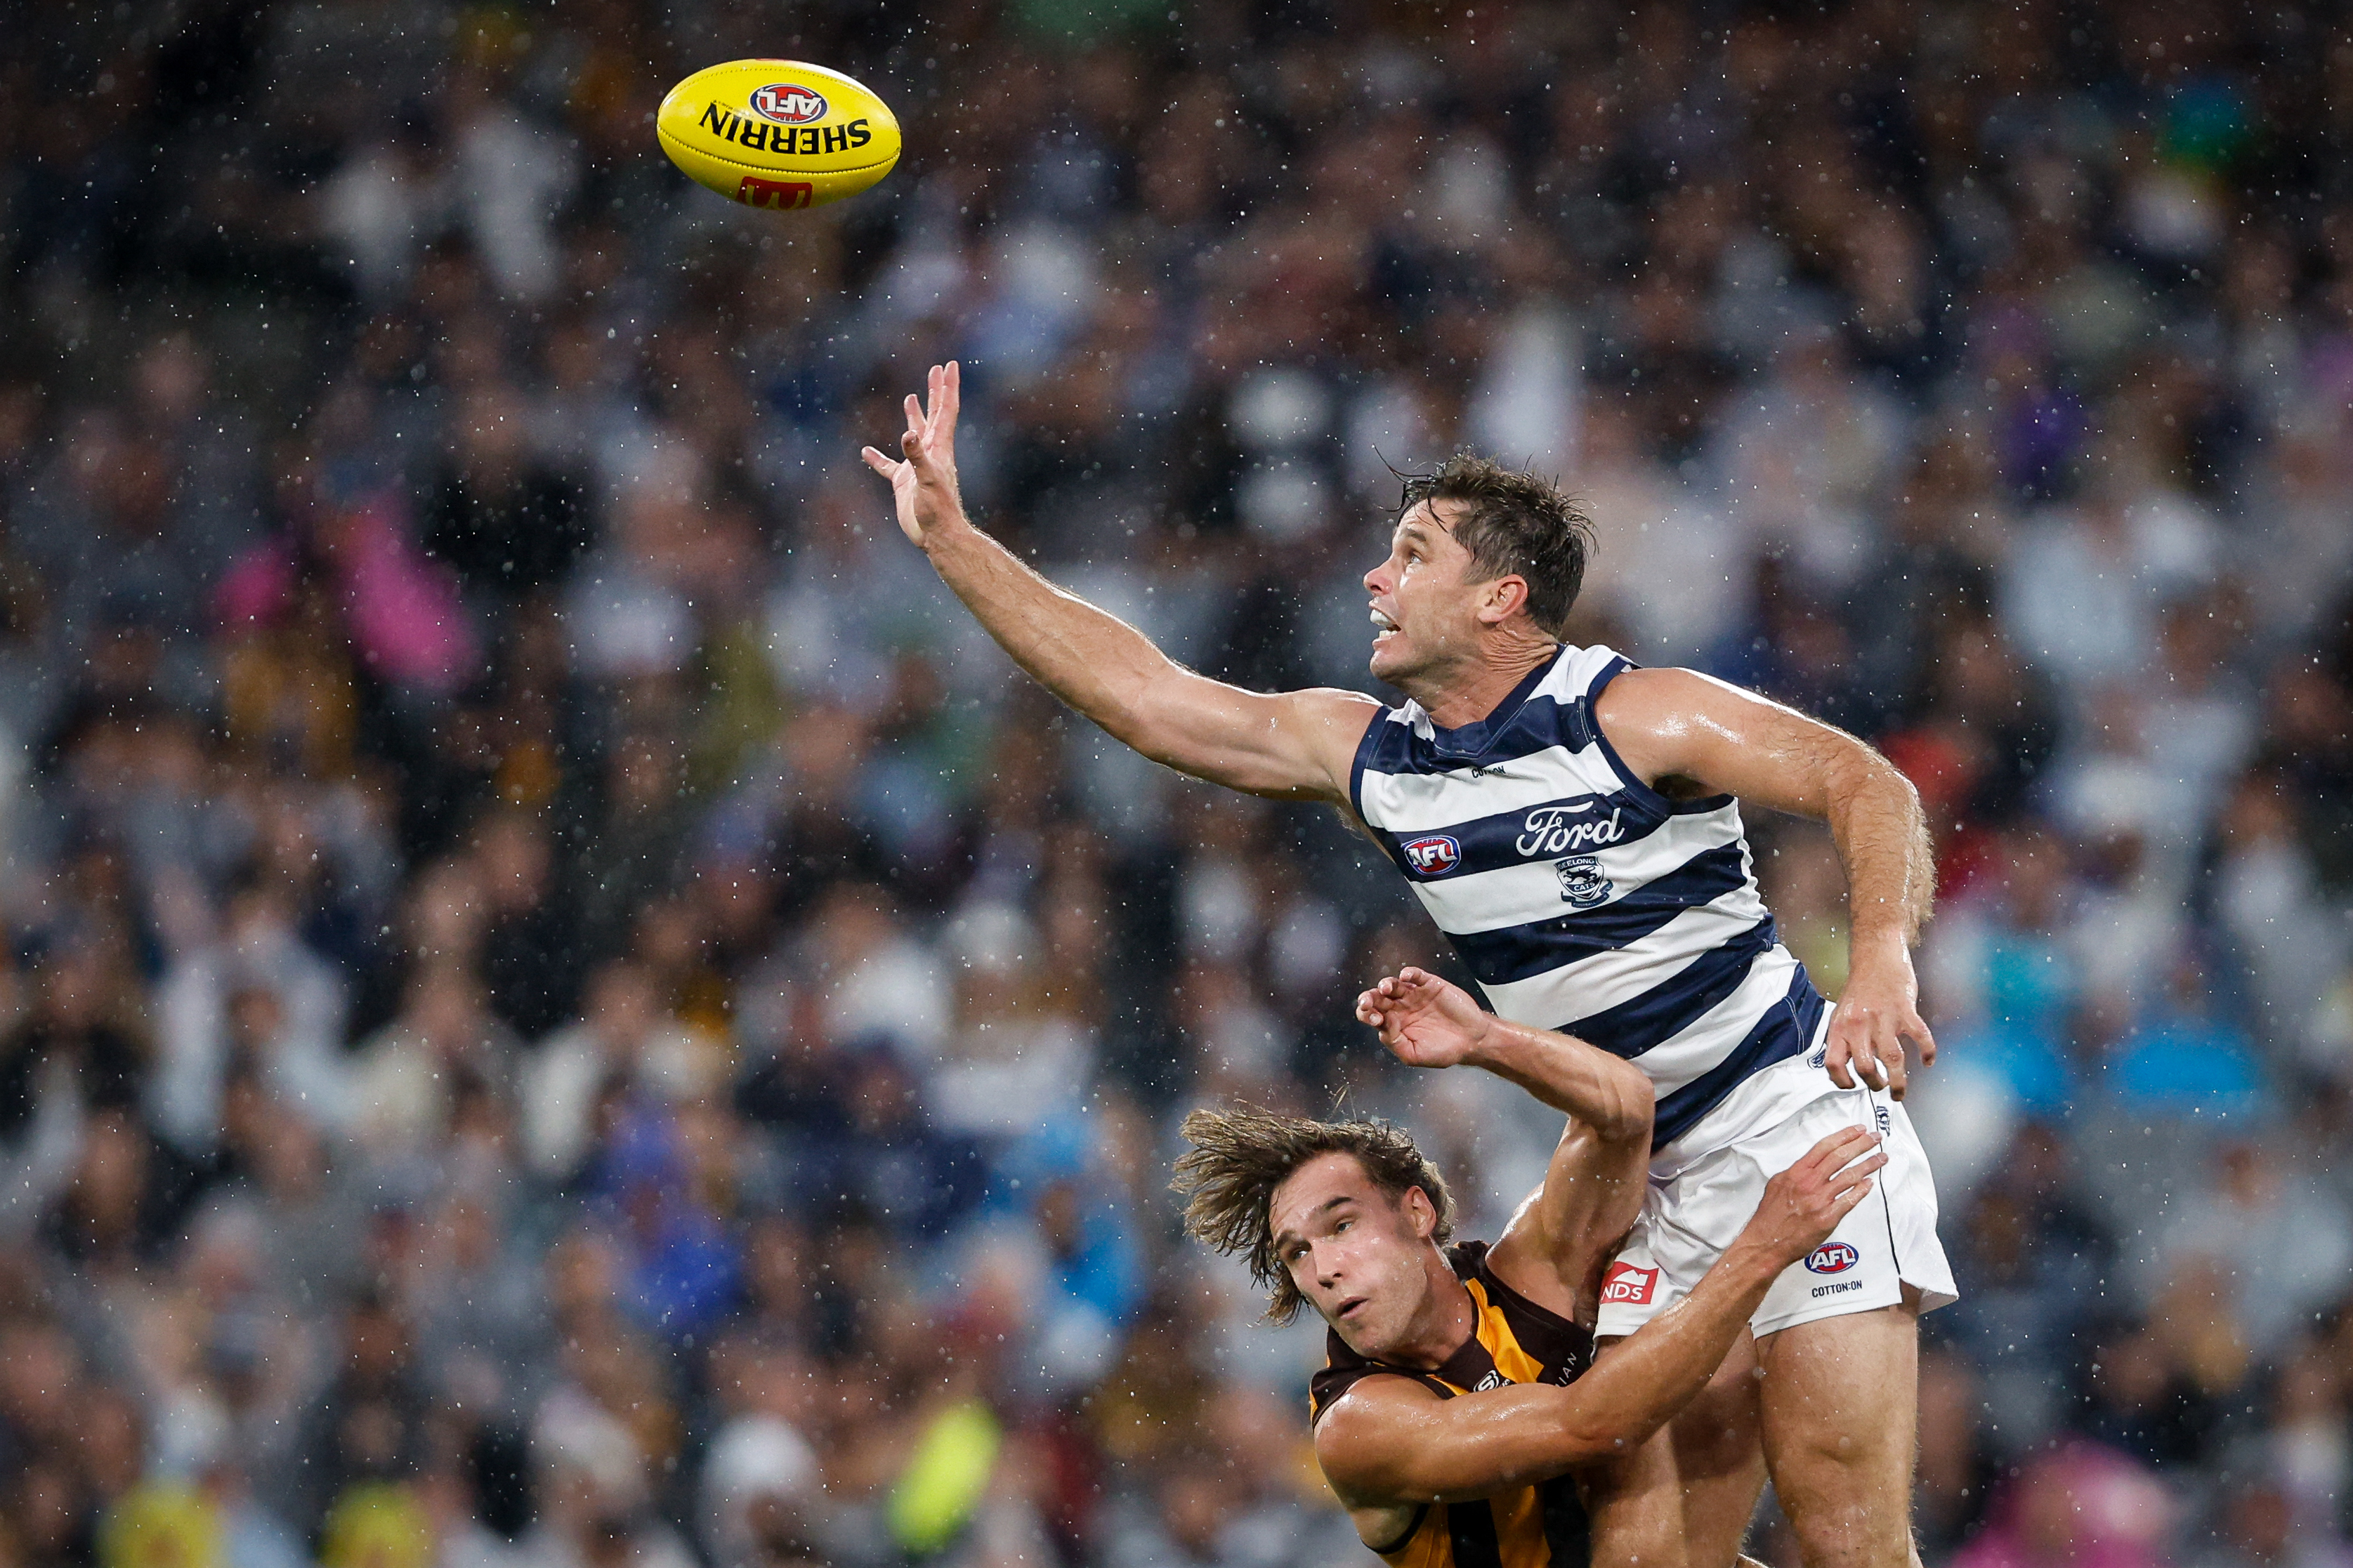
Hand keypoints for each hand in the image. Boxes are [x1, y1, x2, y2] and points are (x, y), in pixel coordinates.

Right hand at [860, 361, 966, 548]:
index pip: (945, 410)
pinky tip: (867, 452)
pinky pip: (888, 467)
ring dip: (914, 416)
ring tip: (911, 397)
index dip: (947, 387)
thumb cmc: (937, 511)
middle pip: (934, 415)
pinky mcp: (904, 483)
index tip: (948, 365)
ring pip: (915, 435)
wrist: (937, 536)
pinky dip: (878, 459)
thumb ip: (917, 457)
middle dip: (935, 392)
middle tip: (935, 370)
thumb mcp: (927, 481)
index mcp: (939, 448)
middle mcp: (930, 453)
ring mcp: (917, 467)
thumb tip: (908, 434)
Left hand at [1355, 967, 1492, 1069]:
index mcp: (1393, 1024)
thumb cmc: (1443, 1051)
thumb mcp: (1413, 1055)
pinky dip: (1409, 973)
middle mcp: (1400, 1007)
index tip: (1377, 1020)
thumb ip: (1394, 1041)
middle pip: (1377, 997)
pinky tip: (1406, 977)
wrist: (1472, 1041)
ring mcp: (1414, 995)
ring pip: (1393, 984)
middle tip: (1368, 1002)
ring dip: (1386, 984)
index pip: (1371, 1014)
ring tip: (1386, 989)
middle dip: (1369, 998)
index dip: (1367, 1015)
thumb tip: (1383, 1022)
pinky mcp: (1430, 985)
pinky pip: (1416, 975)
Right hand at [1737, 1127, 1883, 1267]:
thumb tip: (1810, 1166)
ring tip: (1881, 1158)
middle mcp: (1809, 1183)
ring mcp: (1820, 1200)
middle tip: (1876, 1138)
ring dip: (1869, 1165)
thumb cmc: (1770, 1216)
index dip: (1845, 1135)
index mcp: (1797, 1172)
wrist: (1766, 1241)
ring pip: (1850, 1176)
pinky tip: (1870, 1183)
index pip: (1825, 1146)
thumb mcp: (1777, 1184)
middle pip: (1841, 1157)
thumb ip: (1796, 1173)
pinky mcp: (1828, 1218)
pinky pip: (1849, 1200)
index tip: (1858, 1130)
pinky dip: (1861, 1190)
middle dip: (1862, 1144)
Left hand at [1822, 946, 1936, 1098]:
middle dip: (1874, 1084)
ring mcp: (1883, 1018)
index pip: (1833, 1063)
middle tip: (1881, 1087)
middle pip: (1865, 1067)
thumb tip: (1847, 1068)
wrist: (1876, 958)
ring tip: (1899, 1091)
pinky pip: (1920, 1037)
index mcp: (1840, 1027)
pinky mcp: (1905, 1011)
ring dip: (1898, 1081)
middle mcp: (1859, 1024)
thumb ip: (1844, 1039)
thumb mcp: (1841, 1013)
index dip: (1841, 1080)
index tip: (1851, 1086)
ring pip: (1892, 1059)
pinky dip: (1927, 1052)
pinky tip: (1928, 1061)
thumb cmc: (1860, 988)